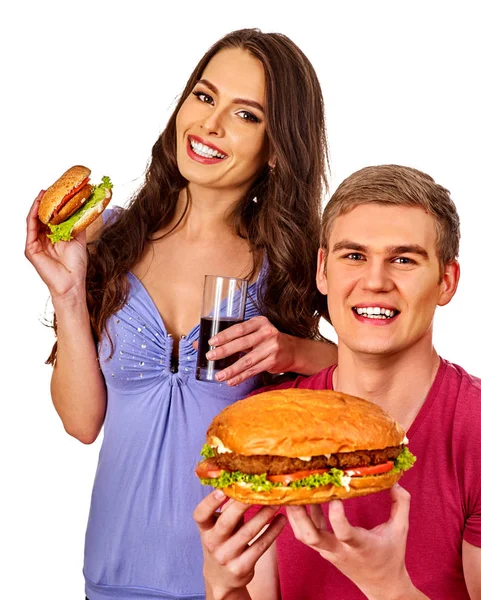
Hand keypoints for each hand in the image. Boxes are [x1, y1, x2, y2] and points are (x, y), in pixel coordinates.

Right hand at [24, 192, 88, 301]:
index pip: (50, 217)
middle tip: (50, 189)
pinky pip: (30, 228)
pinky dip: (33, 215)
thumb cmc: (76, 265)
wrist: (73, 282)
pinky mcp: (30, 249)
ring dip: (37, 206)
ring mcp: (35, 244)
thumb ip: (77, 224)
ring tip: (43, 194)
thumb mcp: (78, 239)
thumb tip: (83, 209)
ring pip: (34, 220)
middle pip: (41, 216)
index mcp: (53, 237)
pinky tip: (38, 206)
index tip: (58, 192)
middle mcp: (43, 239)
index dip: (53, 205)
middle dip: (44, 202)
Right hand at [193, 490, 285, 598]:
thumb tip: (241, 481)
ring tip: (277, 502)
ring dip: (264, 515)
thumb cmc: (222, 541)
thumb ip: (227, 507)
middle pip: (226, 521)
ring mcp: (226, 557)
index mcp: (204, 529)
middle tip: (258, 489)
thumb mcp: (218, 526)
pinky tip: (281, 520)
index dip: (210, 501)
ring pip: (248, 532)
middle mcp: (212, 543)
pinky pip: (260, 546)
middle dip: (242, 504)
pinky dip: (272, 532)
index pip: (200, 514)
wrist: (222, 578)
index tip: (223, 488)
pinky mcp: (241, 567)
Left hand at [203, 316, 297, 385]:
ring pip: (247, 361)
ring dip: (231, 369)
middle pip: (242, 343)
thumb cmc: (267, 340)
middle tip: (210, 357)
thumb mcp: (254, 332)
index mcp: (260, 322)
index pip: (240, 329)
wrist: (292, 350)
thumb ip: (232, 337)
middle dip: (224, 351)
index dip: (225, 335)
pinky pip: (253, 370)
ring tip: (218, 376)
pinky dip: (240, 377)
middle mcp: (267, 333)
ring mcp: (271, 348)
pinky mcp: (272, 361)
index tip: (212, 342)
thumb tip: (199, 343)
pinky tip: (230, 381)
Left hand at [286, 485, 421, 599]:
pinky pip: (308, 532)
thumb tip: (395, 480)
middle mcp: (340, 549)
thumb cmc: (392, 556)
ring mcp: (329, 551)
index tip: (335, 497)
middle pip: (311, 536)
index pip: (343, 533)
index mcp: (359, 545)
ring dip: (295, 514)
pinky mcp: (324, 549)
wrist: (382, 586)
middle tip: (295, 490)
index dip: (337, 516)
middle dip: (299, 514)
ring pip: (303, 535)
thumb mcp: (401, 529)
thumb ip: (400, 503)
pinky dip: (303, 515)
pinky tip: (306, 495)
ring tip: (292, 489)